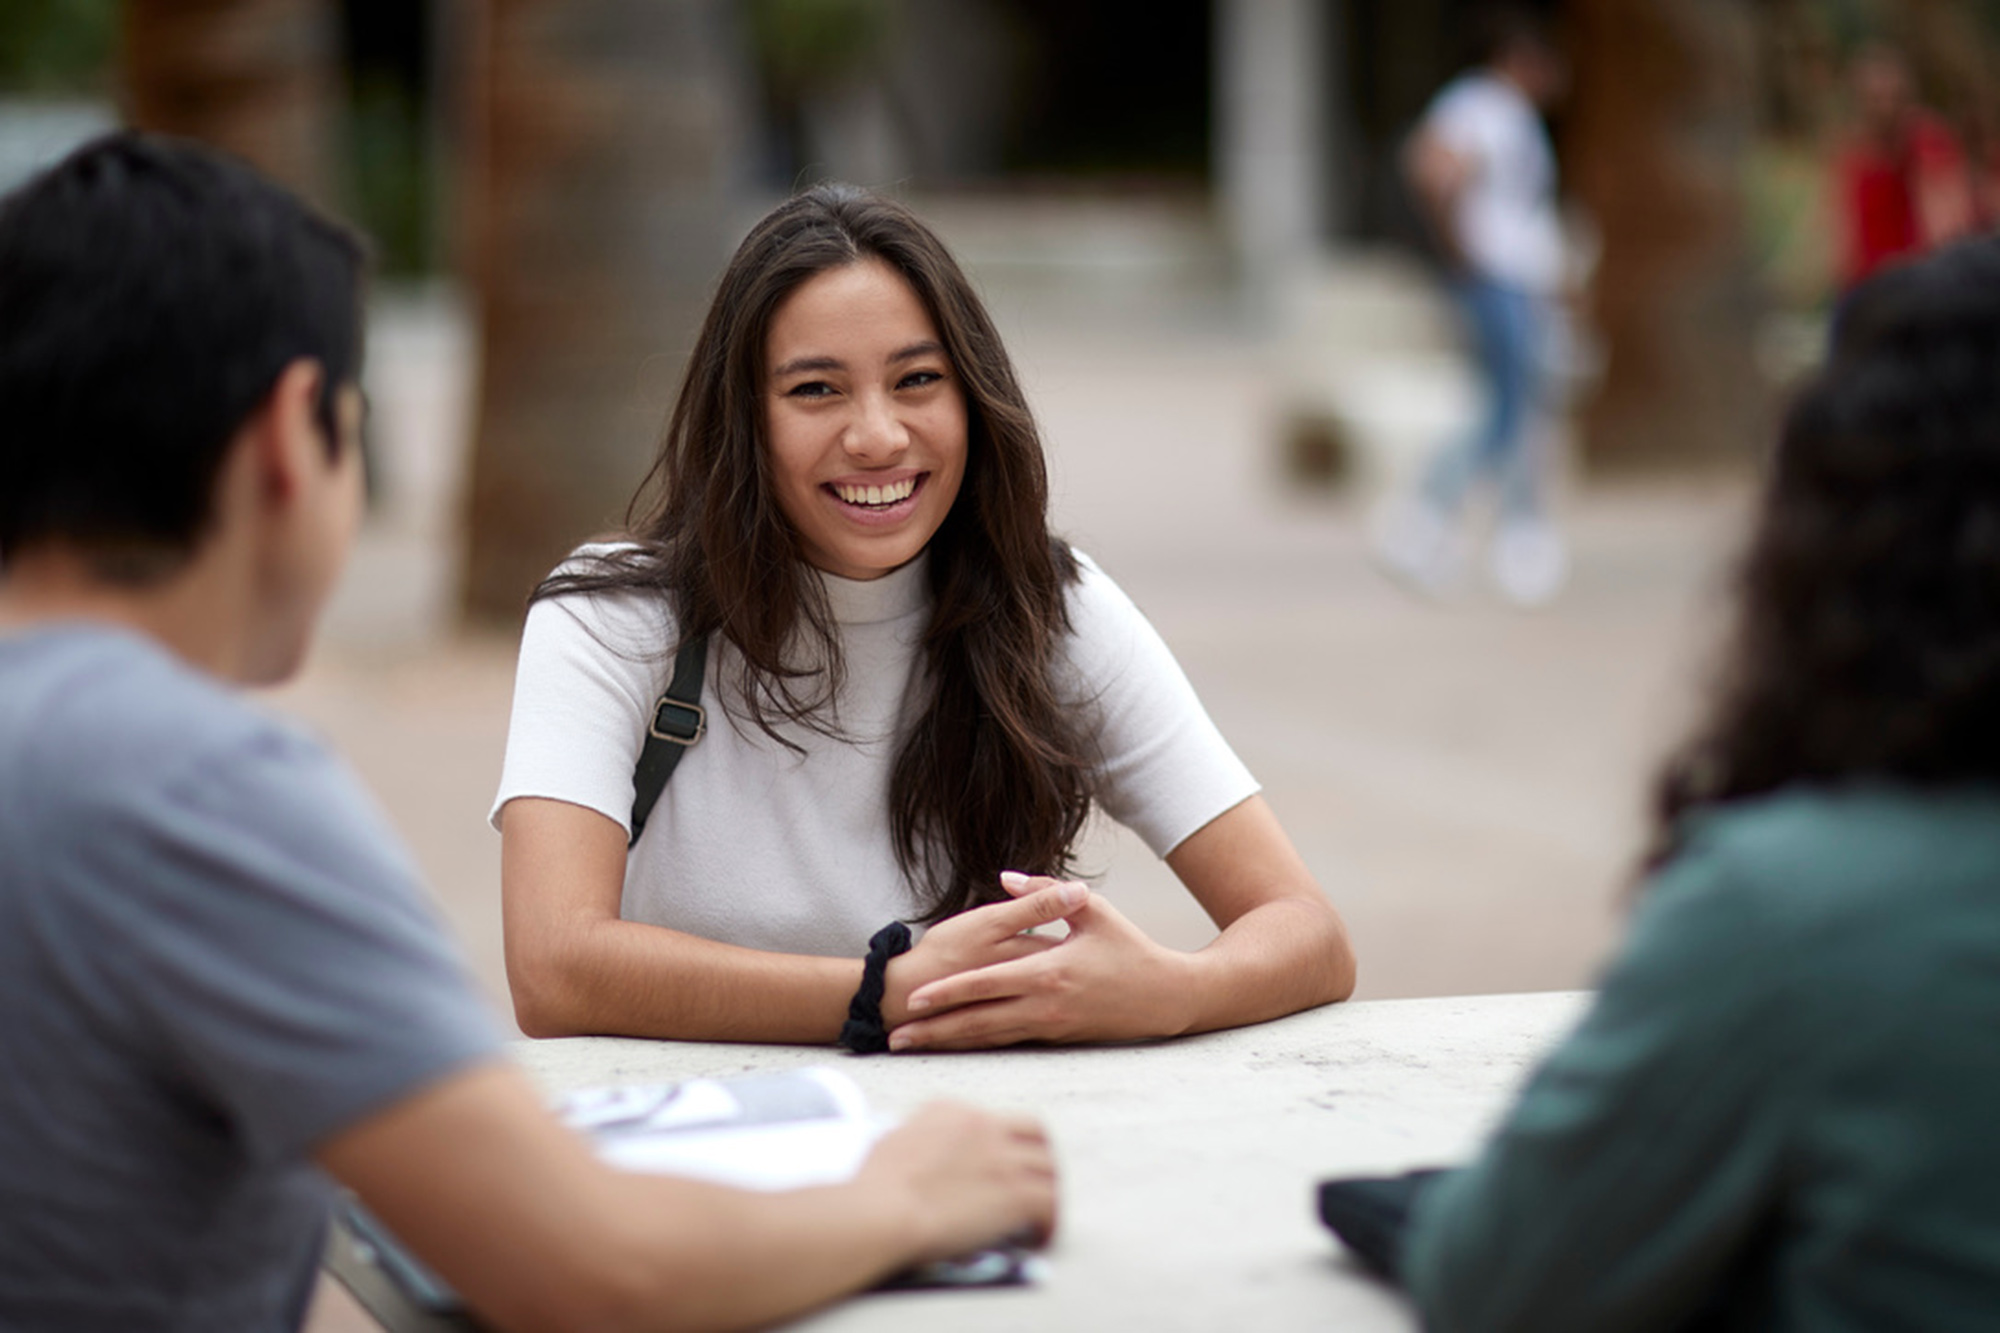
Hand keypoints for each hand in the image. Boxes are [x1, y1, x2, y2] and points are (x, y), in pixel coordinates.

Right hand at [854, 1102, 1057, 1262]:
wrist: (883, 1208)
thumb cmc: (875, 1185)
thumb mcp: (896, 1139)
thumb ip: (922, 1138)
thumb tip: (927, 1153)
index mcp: (953, 1111)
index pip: (993, 1120)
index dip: (1002, 1144)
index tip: (999, 1165)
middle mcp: (984, 1126)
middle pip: (1034, 1133)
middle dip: (1039, 1155)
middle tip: (1035, 1180)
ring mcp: (1004, 1157)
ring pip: (1049, 1167)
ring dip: (1047, 1189)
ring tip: (1041, 1212)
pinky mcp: (1016, 1192)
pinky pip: (1051, 1202)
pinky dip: (1050, 1221)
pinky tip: (1040, 1236)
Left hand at [889, 875, 1194, 1049]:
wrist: (1168, 997)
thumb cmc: (1130, 948)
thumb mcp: (1094, 911)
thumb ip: (1045, 892)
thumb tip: (1005, 875)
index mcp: (1050, 971)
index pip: (987, 984)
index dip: (949, 992)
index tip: (915, 997)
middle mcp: (1046, 1004)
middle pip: (979, 1021)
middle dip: (934, 1029)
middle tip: (894, 1035)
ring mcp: (1051, 1026)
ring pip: (990, 1038)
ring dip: (948, 1042)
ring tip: (911, 1045)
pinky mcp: (1058, 1039)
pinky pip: (1009, 1043)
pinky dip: (977, 1045)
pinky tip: (953, 1046)